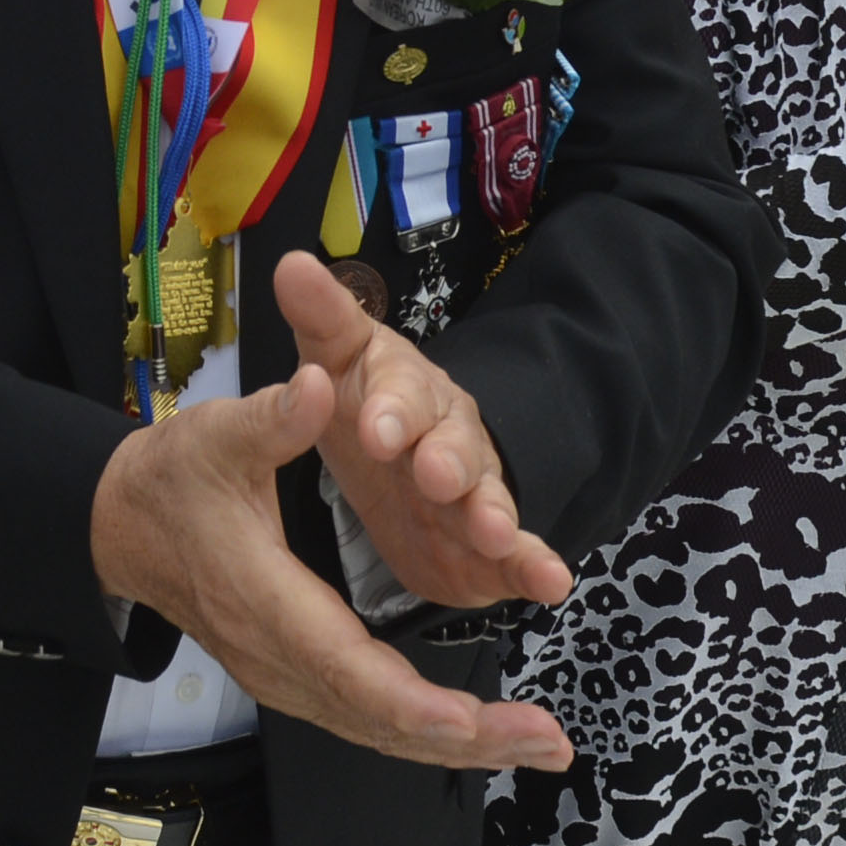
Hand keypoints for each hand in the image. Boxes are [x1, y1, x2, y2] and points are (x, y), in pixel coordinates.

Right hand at [86, 356, 571, 770]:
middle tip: (548, 742)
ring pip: (378, 727)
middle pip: (376, 717)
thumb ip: (268, 418)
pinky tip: (480, 730)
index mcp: (263, 599)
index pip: (343, 665)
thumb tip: (313, 386)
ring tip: (538, 743)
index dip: (409, 700)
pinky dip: (427, 729)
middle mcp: (276, 655)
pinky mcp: (294, 676)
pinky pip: (367, 716)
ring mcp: (284, 675)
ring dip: (462, 741)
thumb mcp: (213, 436)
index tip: (470, 718)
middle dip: (467, 736)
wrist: (122, 528)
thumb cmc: (173, 481)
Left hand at [277, 250, 563, 612]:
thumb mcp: (334, 358)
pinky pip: (516, 555)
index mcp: (406, 388)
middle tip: (436, 476)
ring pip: (488, 498)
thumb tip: (293, 264)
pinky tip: (553, 581)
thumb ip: (320, 318)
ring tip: (495, 533)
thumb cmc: (362, 401)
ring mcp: (474, 489)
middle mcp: (450, 434)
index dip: (393, 408)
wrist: (394, 465)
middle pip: (455, 444)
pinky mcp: (487, 544)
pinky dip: (536, 567)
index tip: (378, 429)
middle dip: (448, 460)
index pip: (402, 391)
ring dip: (494, 514)